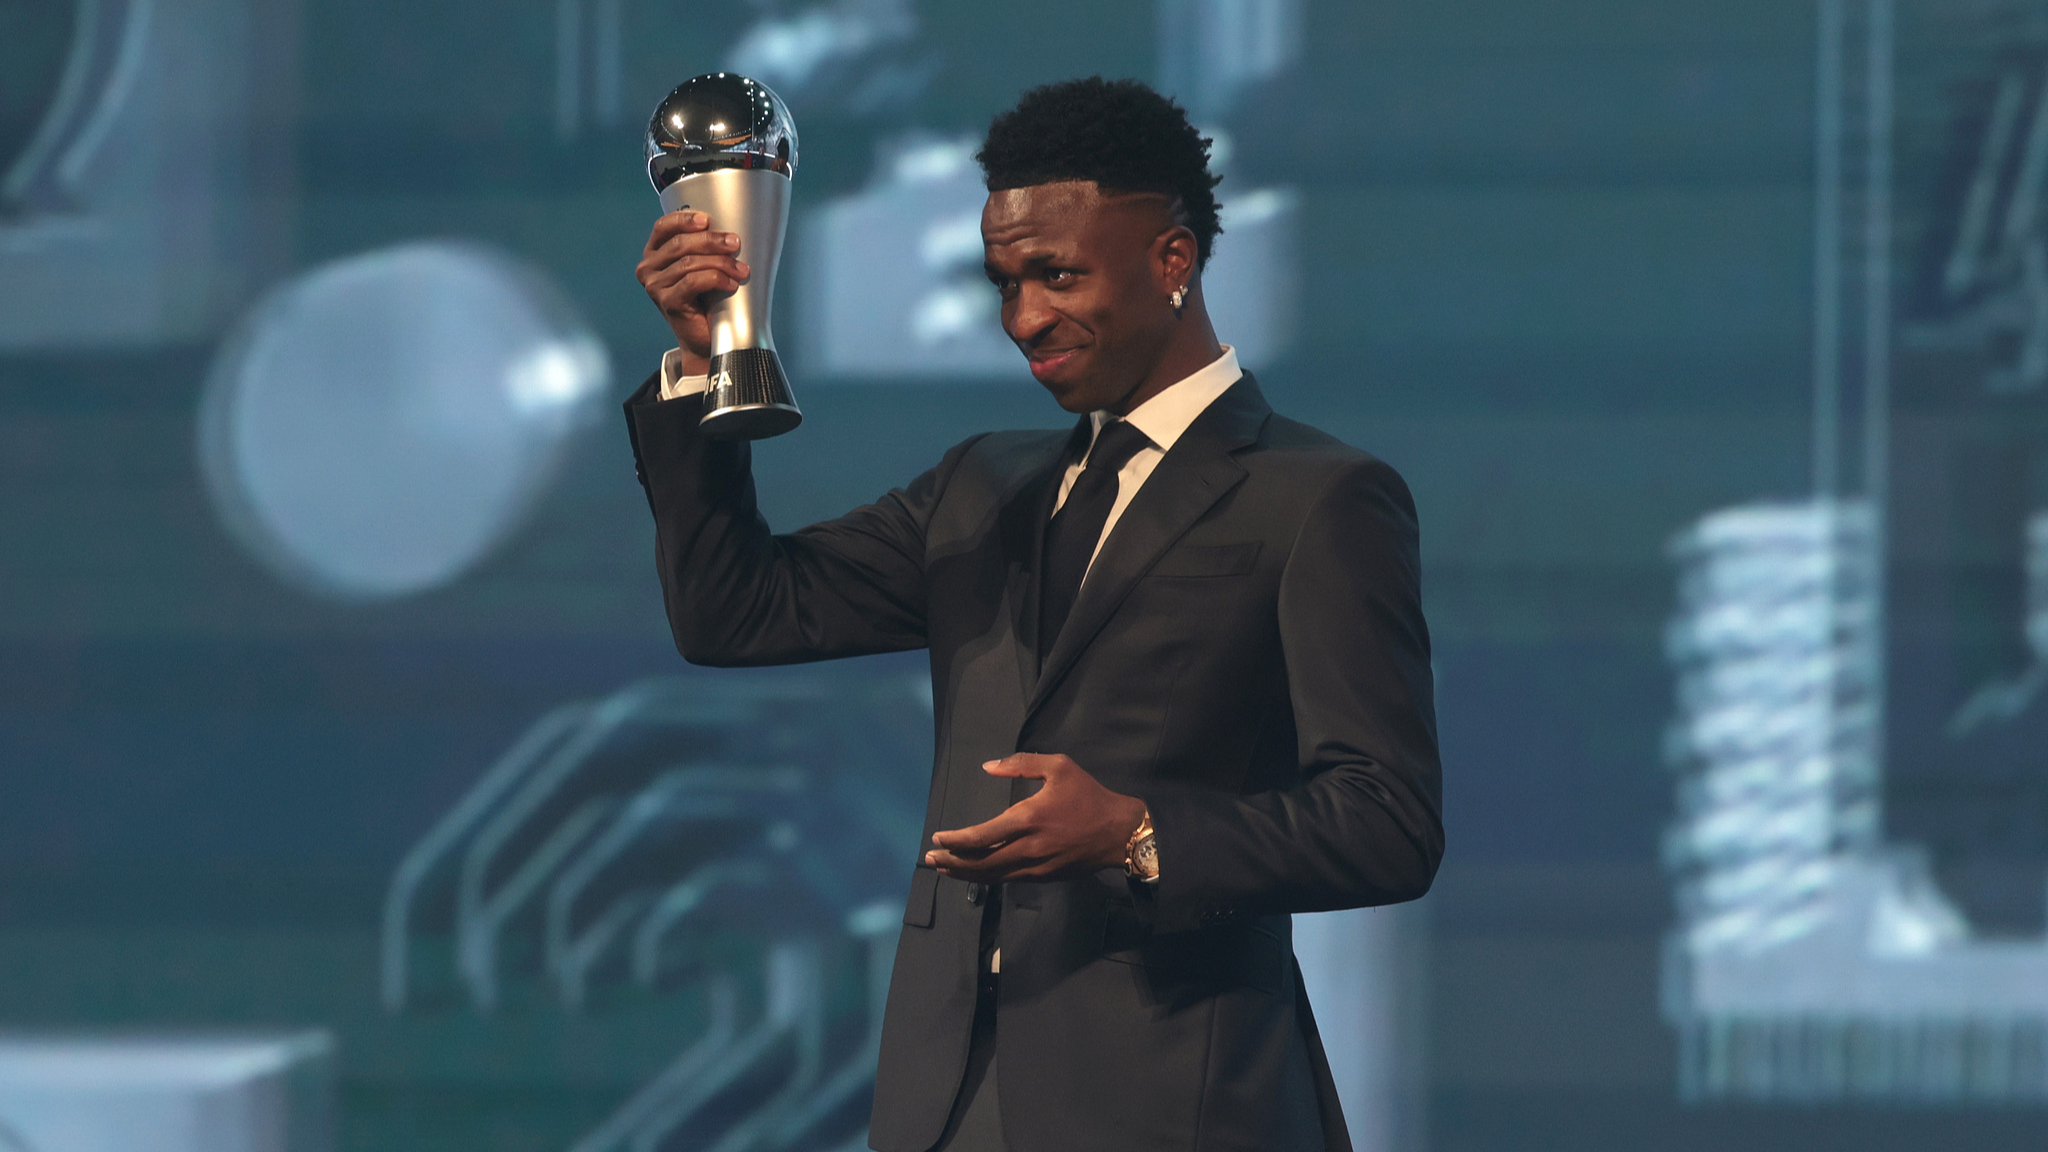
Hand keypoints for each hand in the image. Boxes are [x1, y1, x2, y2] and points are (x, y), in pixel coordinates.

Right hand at [636, 210, 749, 373]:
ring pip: (689, 263)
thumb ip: (702, 249)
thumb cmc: (706, 300)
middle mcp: (648, 268)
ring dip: (720, 262)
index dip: (684, 220)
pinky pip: (693, 281)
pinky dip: (716, 279)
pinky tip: (731, 284)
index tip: (707, 220)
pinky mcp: (667, 301)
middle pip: (680, 244)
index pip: (663, 227)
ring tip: (741, 269)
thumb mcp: (700, 267)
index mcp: (654, 254)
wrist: (704, 339)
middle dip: (712, 241)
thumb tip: (728, 232)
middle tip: (735, 243)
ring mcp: (655, 286)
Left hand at [924, 754, 1147, 883]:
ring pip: (992, 876)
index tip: (938, 839)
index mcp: (1029, 819)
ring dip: (966, 874)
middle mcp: (1028, 848)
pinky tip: (976, 872)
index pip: (982, 836)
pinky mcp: (1044, 877)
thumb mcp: (1059, 767)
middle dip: (953, 863)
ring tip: (945, 869)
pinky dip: (988, 877)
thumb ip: (1021, 764)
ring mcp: (1036, 867)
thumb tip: (989, 767)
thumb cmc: (1088, 797)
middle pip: (981, 863)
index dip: (956, 841)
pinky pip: (1009, 879)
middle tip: (932, 859)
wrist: (1120, 833)